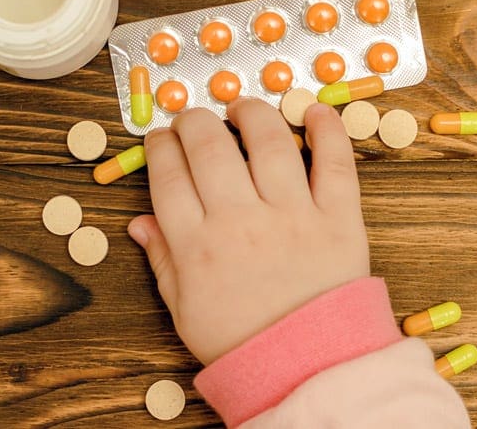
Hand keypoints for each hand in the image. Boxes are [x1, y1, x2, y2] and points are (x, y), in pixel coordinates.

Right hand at [127, 98, 369, 364]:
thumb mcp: (185, 310)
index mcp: (197, 245)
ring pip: (267, 142)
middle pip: (209, 147)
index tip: (160, 137)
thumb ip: (162, 260)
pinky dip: (327, 130)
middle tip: (194, 118)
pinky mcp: (338, 217)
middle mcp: (240, 220)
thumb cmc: (241, 341)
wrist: (305, 368)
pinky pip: (335, 163)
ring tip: (243, 109)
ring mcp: (291, 215)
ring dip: (251, 113)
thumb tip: (138, 221)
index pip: (168, 175)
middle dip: (194, 121)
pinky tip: (315, 111)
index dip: (160, 147)